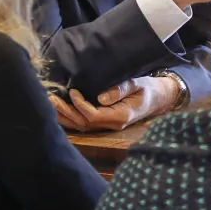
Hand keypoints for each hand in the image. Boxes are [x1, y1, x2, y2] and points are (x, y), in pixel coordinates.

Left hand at [49, 76, 178, 131]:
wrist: (159, 97)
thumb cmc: (148, 88)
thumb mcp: (138, 84)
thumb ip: (120, 89)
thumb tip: (100, 98)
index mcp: (121, 116)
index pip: (94, 116)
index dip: (80, 105)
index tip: (73, 91)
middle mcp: (112, 124)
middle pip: (84, 123)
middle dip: (66, 112)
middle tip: (51, 98)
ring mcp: (108, 125)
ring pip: (82, 126)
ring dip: (65, 116)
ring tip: (51, 104)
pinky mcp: (105, 121)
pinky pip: (85, 123)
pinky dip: (71, 117)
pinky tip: (60, 110)